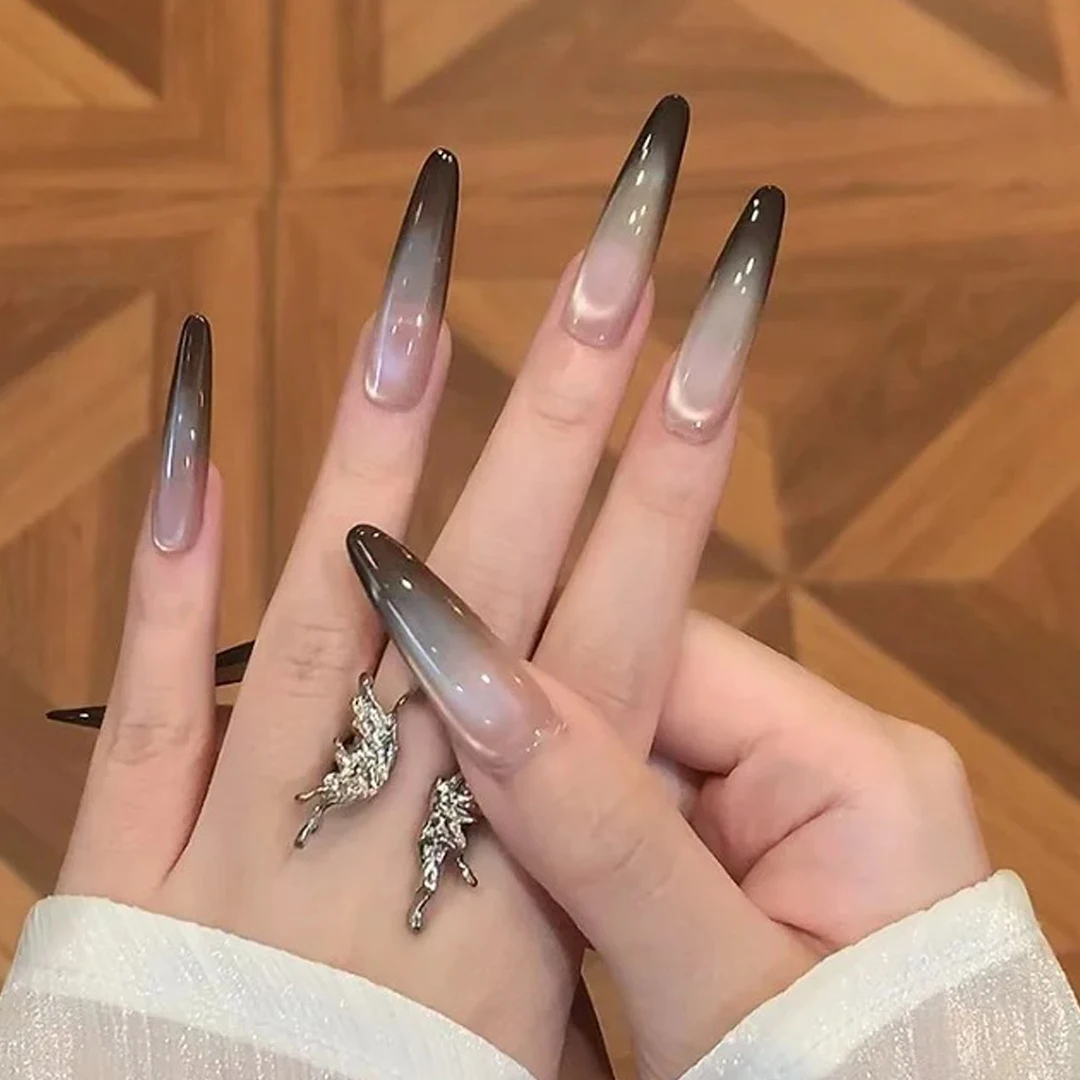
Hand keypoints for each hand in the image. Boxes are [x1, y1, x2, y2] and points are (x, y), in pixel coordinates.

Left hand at [59, 93, 762, 1079]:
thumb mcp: (541, 1044)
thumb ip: (574, 916)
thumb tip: (613, 820)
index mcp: (518, 877)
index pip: (613, 637)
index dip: (666, 489)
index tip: (703, 357)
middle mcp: (394, 824)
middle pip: (496, 578)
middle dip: (563, 408)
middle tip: (609, 262)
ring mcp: (246, 828)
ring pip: (329, 599)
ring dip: (380, 436)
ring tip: (421, 293)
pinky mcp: (129, 857)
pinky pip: (152, 687)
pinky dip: (169, 554)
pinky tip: (195, 421)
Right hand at [350, 533, 991, 1079]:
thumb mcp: (721, 992)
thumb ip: (610, 840)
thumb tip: (476, 680)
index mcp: (858, 764)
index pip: (672, 652)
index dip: (546, 661)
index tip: (427, 673)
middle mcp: (833, 763)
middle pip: (650, 698)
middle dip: (536, 734)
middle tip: (412, 744)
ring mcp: (795, 813)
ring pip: (632, 762)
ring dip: (544, 794)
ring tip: (438, 800)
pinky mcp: (758, 859)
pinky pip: (644, 818)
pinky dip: (574, 842)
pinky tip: (506, 856)